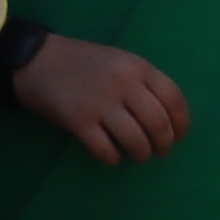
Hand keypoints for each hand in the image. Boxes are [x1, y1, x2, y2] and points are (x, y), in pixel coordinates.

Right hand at [13, 32, 190, 161]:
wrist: (37, 60)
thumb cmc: (83, 62)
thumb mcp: (119, 61)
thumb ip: (143, 82)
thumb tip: (168, 118)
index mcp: (137, 66)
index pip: (174, 98)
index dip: (181, 123)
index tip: (179, 136)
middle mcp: (123, 84)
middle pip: (158, 124)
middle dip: (164, 144)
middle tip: (160, 151)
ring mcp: (101, 103)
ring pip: (136, 141)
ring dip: (141, 154)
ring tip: (138, 154)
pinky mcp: (79, 122)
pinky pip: (106, 151)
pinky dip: (113, 158)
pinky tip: (111, 154)